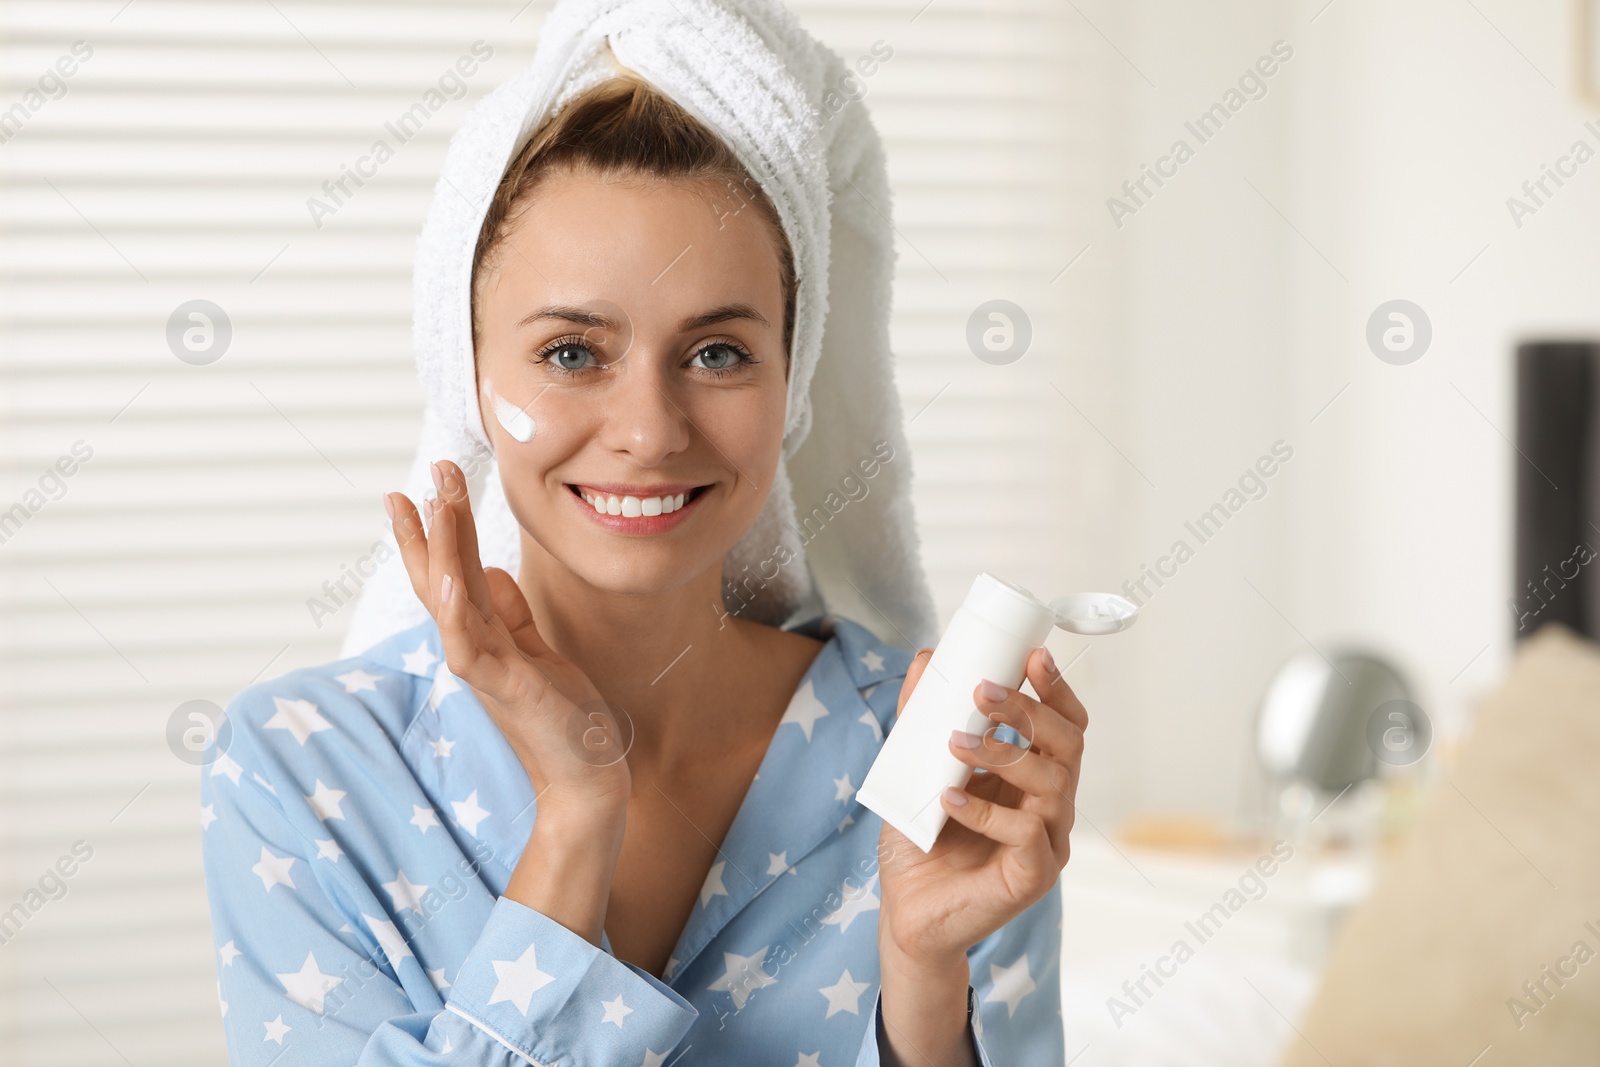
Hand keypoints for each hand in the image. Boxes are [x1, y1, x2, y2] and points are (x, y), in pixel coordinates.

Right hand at [387, 460, 631, 818]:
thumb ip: (513, 615)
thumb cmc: (563, 719)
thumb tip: (493, 572)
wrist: (586, 776)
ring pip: (450, 600)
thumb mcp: (538, 652)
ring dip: (440, 550)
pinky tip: (452, 576)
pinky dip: (457, 610)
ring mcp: (485, 668)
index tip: (425, 486)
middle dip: (430, 525)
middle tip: (422, 473)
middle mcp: (474, 648)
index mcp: (483, 637)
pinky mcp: (506, 687)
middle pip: (440, 577)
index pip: (452, 573)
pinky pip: (471, 644)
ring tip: (432, 502)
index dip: (439, 531)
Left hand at [876, 646, 1084, 965]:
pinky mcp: (1033, 877)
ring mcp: (1047, 842)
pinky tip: (949, 801)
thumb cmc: (922, 840)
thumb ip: (921, 718)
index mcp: (1034, 776)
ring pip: (1053, 783)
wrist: (907, 912)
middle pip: (1068, 745)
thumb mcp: (916, 769)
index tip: (1031, 656)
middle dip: (1029, 710)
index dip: (1056, 689)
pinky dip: (986, 812)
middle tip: (982, 692)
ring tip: (954, 743)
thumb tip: (926, 658)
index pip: (1065, 725)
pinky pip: (1026, 834)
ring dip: (1002, 754)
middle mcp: (1050, 806)